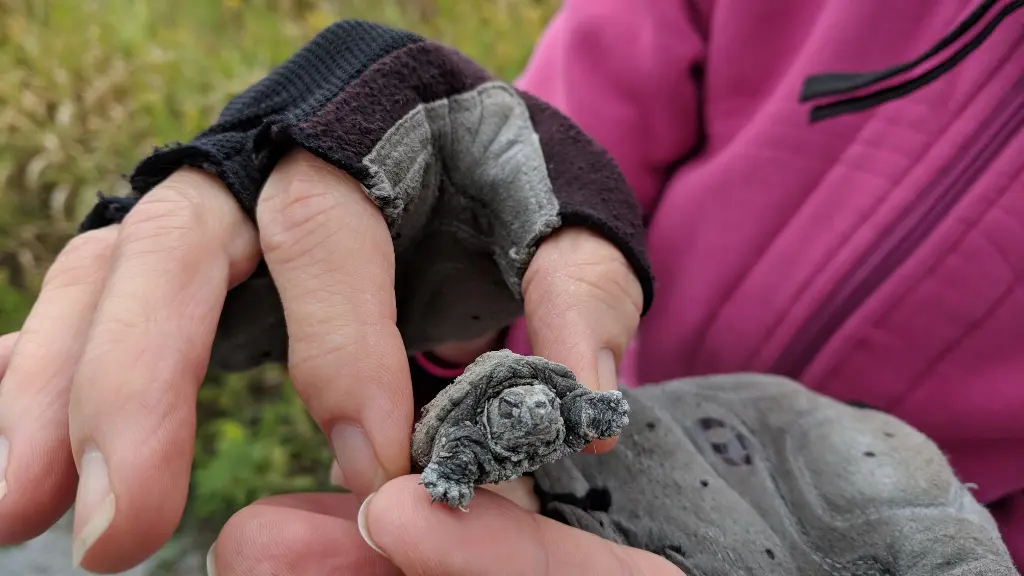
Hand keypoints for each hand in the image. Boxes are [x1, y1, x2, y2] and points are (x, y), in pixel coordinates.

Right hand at [0, 150, 642, 572]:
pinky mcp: (171, 247)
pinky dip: (34, 369)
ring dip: (47, 396)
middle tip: (120, 527)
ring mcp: (202, 201)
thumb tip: (585, 414)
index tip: (372, 470)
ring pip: (100, 277)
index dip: (340, 349)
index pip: (328, 237)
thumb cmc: (505, 174)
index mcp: (362, 131)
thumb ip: (579, 295)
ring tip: (17, 516)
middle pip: (174, 251)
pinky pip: (83, 295)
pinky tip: (11, 457)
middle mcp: (257, 156)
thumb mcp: (566, 215)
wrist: (452, 122)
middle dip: (138, 387)